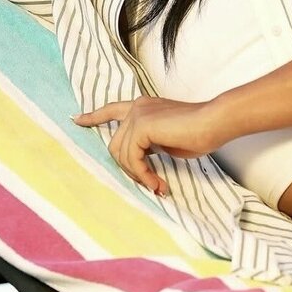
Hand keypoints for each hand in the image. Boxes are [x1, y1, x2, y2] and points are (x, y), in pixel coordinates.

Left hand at [72, 95, 225, 195]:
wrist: (214, 122)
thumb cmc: (201, 132)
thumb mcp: (168, 139)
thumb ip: (150, 143)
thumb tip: (140, 163)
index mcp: (144, 106)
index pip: (112, 109)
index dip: (94, 117)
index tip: (77, 120)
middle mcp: (137, 107)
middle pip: (115, 145)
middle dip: (129, 168)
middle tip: (150, 182)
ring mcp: (137, 115)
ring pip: (121, 154)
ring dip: (138, 175)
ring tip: (157, 184)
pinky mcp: (141, 126)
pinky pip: (132, 158)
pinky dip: (143, 174)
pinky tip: (157, 182)